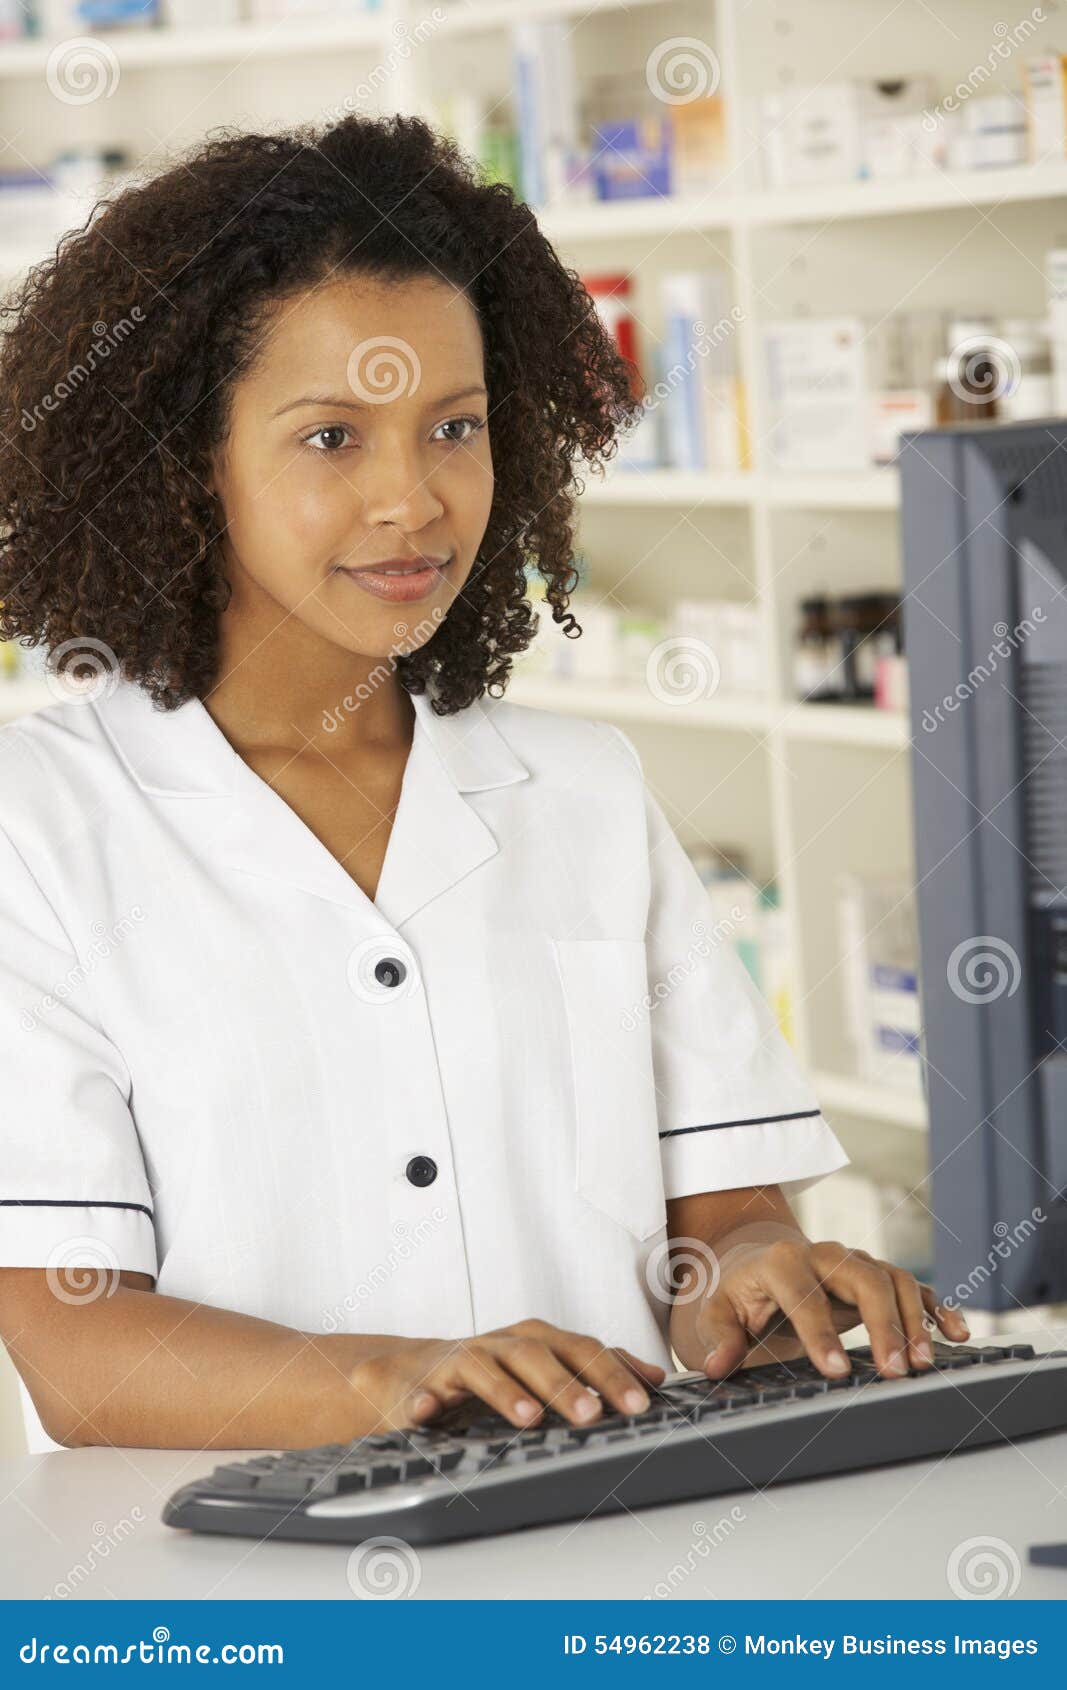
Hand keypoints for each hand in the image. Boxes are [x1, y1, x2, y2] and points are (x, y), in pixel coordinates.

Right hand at [348, 1318, 667, 1432]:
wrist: (412, 1374)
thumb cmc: (492, 1374)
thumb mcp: (547, 1366)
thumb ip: (598, 1370)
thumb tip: (657, 1376)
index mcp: (536, 1340)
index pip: (581, 1350)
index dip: (611, 1374)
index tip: (642, 1405)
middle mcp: (501, 1345)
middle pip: (536, 1354)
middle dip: (566, 1384)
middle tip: (594, 1415)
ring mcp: (460, 1362)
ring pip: (484, 1369)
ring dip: (506, 1392)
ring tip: (529, 1419)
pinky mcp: (422, 1386)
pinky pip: (422, 1394)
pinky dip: (425, 1403)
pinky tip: (428, 1415)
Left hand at [668, 1231, 970, 1381]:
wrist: (760, 1264)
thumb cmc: (741, 1293)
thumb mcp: (718, 1311)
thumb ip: (719, 1335)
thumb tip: (717, 1365)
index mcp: (783, 1262)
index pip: (805, 1294)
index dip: (820, 1332)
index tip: (836, 1370)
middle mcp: (825, 1255)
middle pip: (864, 1279)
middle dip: (882, 1324)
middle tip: (894, 1371)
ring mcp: (856, 1264)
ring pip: (895, 1280)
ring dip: (914, 1320)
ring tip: (923, 1363)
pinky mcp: (877, 1278)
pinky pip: (915, 1287)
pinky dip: (937, 1307)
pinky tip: (956, 1334)